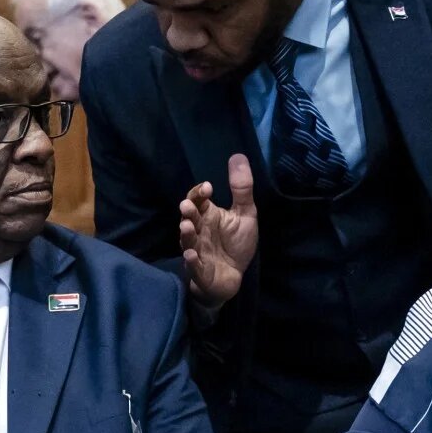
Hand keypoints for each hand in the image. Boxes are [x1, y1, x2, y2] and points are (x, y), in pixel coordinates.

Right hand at [177, 154, 257, 307]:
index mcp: (208, 216)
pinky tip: (192, 255)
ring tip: (186, 226)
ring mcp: (197, 251)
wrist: (234, 276)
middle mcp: (199, 231)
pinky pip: (194, 266)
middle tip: (187, 205)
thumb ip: (241, 188)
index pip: (198, 200)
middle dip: (188, 212)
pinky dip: (191, 261)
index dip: (199, 193)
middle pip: (190, 219)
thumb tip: (238, 155)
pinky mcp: (200, 271)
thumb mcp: (245, 214)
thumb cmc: (236, 244)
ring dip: (186, 234)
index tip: (208, 187)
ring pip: (188, 241)